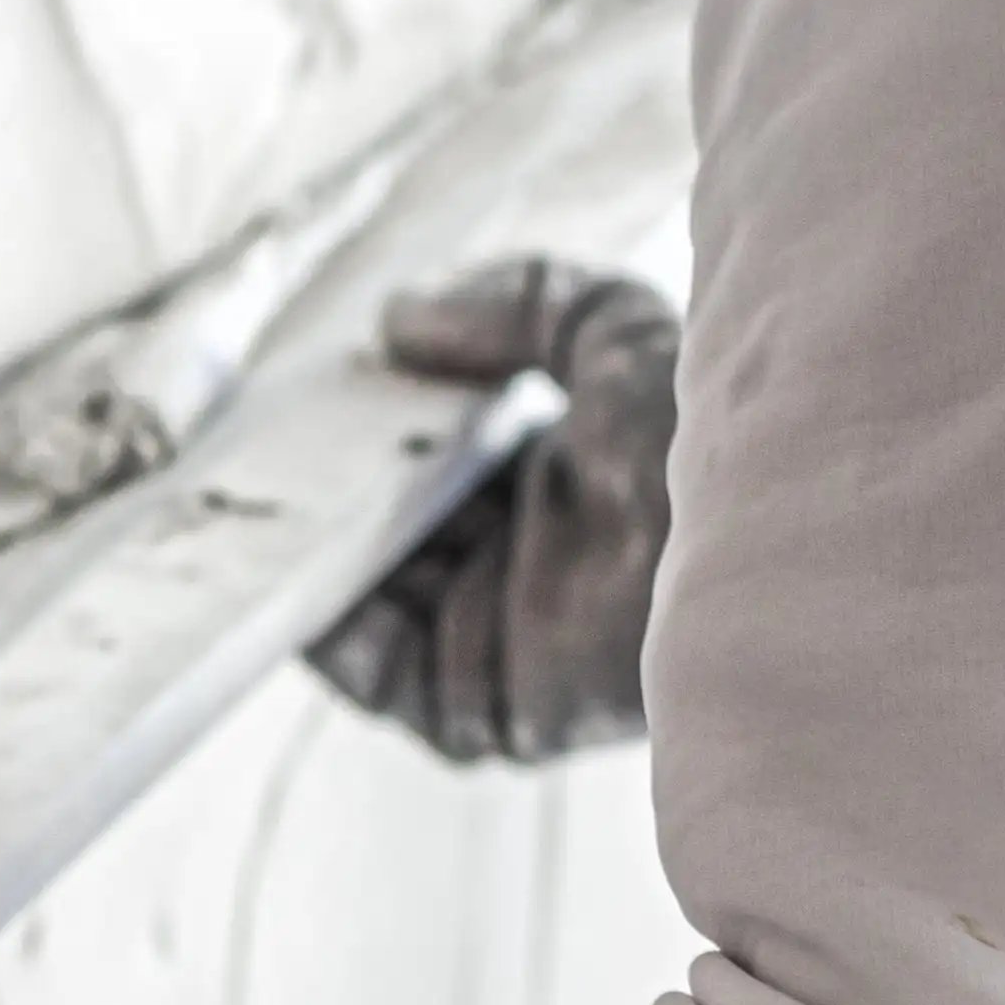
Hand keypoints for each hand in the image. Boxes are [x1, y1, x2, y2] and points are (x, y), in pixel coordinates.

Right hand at [305, 255, 678, 763]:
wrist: (748, 553)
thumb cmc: (707, 438)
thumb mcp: (616, 327)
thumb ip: (519, 297)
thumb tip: (398, 318)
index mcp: (566, 488)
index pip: (446, 457)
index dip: (384, 422)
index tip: (329, 378)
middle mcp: (527, 570)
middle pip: (397, 525)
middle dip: (334, 481)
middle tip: (274, 426)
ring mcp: (499, 642)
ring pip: (372, 592)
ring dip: (315, 542)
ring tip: (257, 481)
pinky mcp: (476, 707)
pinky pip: (368, 667)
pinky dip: (318, 615)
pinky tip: (292, 554)